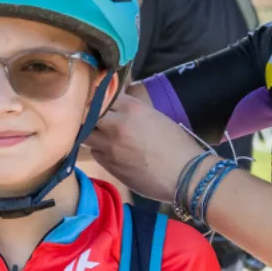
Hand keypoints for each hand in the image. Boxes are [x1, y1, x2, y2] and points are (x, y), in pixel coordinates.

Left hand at [85, 92, 205, 202]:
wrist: (186, 176)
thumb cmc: (178, 145)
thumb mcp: (156, 117)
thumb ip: (132, 111)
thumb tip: (116, 108)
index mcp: (131, 108)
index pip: (102, 94)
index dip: (99, 97)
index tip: (99, 100)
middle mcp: (115, 125)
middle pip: (86, 114)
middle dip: (87, 115)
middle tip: (92, 117)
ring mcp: (109, 146)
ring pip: (86, 134)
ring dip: (91, 133)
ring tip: (102, 135)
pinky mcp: (107, 164)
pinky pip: (95, 152)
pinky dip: (99, 149)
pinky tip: (112, 152)